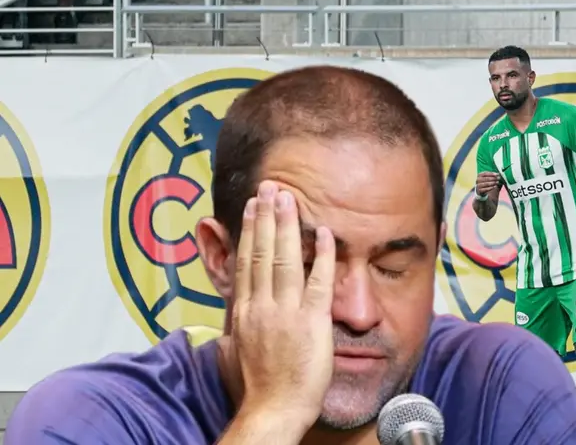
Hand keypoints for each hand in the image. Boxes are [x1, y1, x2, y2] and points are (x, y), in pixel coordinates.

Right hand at [231, 181, 335, 425]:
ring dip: (287, 225)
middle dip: (266, 217)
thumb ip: (233, 332)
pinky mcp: (310, 321)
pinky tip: (325, 233)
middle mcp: (260, 306)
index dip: (249, 232)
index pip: (245, 262)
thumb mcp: (234, 354)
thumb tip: (227, 325)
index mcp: (243, 312)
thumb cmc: (257, 389)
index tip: (251, 208)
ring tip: (288, 198)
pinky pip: (318, 281)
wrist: (272, 410)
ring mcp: (285, 312)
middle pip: (261, 252)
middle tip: (270, 188)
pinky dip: (322, 255)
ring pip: (285, 259)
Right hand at [476, 171, 502, 196]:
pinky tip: (495, 186)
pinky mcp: (479, 190)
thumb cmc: (485, 182)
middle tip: (499, 178)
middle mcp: (478, 180)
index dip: (492, 173)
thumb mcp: (487, 178)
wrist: (480, 190)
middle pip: (486, 178)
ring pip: (486, 184)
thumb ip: (492, 175)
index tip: (497, 174)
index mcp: (479, 175)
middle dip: (493, 178)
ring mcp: (478, 185)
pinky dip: (491, 188)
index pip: (485, 173)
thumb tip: (499, 174)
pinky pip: (486, 189)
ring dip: (493, 183)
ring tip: (497, 182)